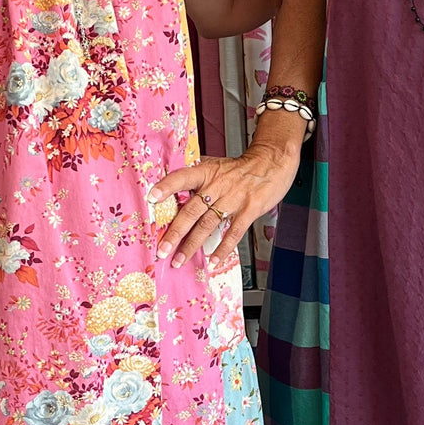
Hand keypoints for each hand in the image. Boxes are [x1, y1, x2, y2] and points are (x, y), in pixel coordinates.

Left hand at [147, 141, 300, 267]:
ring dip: (192, 245)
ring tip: (179, 260)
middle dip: (175, 232)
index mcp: (206, 172)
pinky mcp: (249, 210)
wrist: (272, 162)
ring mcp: (233, 199)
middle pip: (192, 211)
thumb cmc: (241, 167)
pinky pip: (233, 233)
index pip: (182, 178)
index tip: (151, 198)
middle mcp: (217, 185)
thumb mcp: (216, 164)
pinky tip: (212, 262)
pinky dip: (222, 249)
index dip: (167, 187)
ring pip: (208, 225)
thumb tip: (171, 182)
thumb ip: (197, 174)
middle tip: (162, 250)